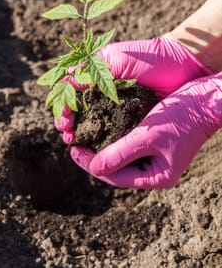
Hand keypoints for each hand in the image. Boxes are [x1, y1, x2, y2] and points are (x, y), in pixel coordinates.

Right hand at [55, 37, 209, 142]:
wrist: (185, 67)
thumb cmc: (151, 57)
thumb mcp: (117, 57)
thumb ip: (92, 68)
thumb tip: (66, 82)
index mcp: (97, 76)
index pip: (71, 93)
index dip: (63, 106)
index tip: (62, 118)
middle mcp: (105, 94)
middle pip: (78, 111)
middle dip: (67, 123)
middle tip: (66, 134)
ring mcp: (117, 108)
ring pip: (93, 124)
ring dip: (80, 133)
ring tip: (73, 142)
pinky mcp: (131, 121)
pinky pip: (112, 133)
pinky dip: (101, 140)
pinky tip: (94, 147)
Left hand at [70, 73, 221, 187]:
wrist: (205, 100)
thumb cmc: (181, 118)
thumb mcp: (148, 136)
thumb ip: (120, 153)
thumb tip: (93, 168)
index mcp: (156, 176)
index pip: (115, 177)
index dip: (92, 165)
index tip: (73, 151)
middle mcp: (153, 168)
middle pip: (116, 169)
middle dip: (94, 157)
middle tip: (74, 144)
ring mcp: (154, 154)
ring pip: (120, 155)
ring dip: (102, 146)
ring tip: (83, 136)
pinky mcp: (153, 140)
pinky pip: (127, 142)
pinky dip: (113, 136)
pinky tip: (101, 127)